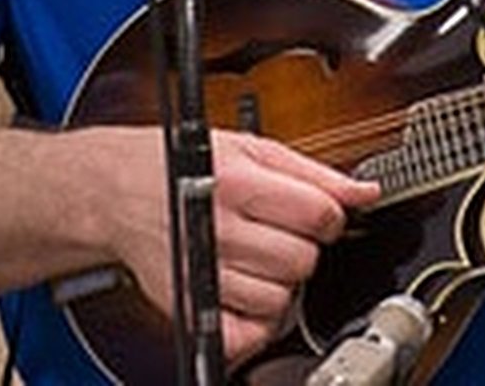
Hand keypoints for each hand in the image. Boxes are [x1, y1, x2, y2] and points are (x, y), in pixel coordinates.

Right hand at [105, 126, 379, 366]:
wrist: (118, 190)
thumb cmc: (186, 164)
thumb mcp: (250, 149)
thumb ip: (313, 172)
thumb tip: (366, 191)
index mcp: (237, 182)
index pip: (319, 214)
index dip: (327, 214)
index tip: (314, 211)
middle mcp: (218, 229)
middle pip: (303, 260)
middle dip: (303, 245)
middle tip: (280, 230)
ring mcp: (203, 273)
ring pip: (281, 300)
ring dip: (280, 282)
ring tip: (258, 255)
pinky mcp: (191, 308)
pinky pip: (248, 335)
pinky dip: (256, 322)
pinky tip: (246, 290)